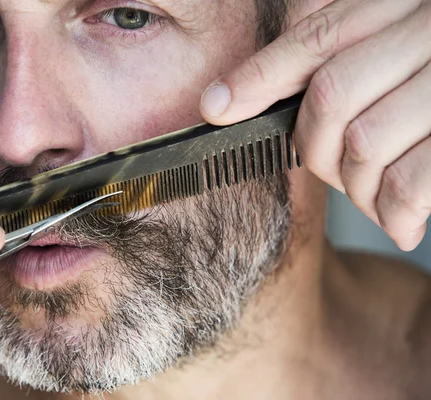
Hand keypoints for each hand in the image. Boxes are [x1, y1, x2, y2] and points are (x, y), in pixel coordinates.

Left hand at [200, 0, 430, 250]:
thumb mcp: (402, 45)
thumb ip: (347, 55)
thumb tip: (248, 92)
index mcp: (405, 4)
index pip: (318, 37)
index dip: (259, 76)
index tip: (215, 106)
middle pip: (331, 94)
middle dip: (314, 148)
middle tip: (328, 170)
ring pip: (365, 140)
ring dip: (356, 186)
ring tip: (373, 198)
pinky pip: (413, 178)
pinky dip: (395, 209)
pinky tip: (402, 221)